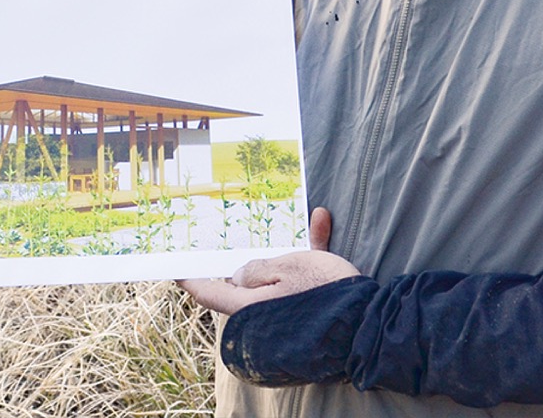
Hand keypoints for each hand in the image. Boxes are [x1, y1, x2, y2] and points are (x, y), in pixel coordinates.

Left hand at [179, 206, 360, 315]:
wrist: (366, 321)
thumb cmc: (323, 291)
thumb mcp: (287, 268)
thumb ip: (258, 271)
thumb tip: (238, 277)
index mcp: (251, 306)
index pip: (212, 293)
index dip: (192, 281)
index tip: (176, 271)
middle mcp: (264, 314)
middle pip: (244, 285)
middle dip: (244, 263)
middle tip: (237, 236)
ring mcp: (287, 313)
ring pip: (275, 277)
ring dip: (283, 252)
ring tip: (291, 220)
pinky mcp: (310, 310)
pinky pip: (302, 278)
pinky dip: (310, 252)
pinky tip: (322, 221)